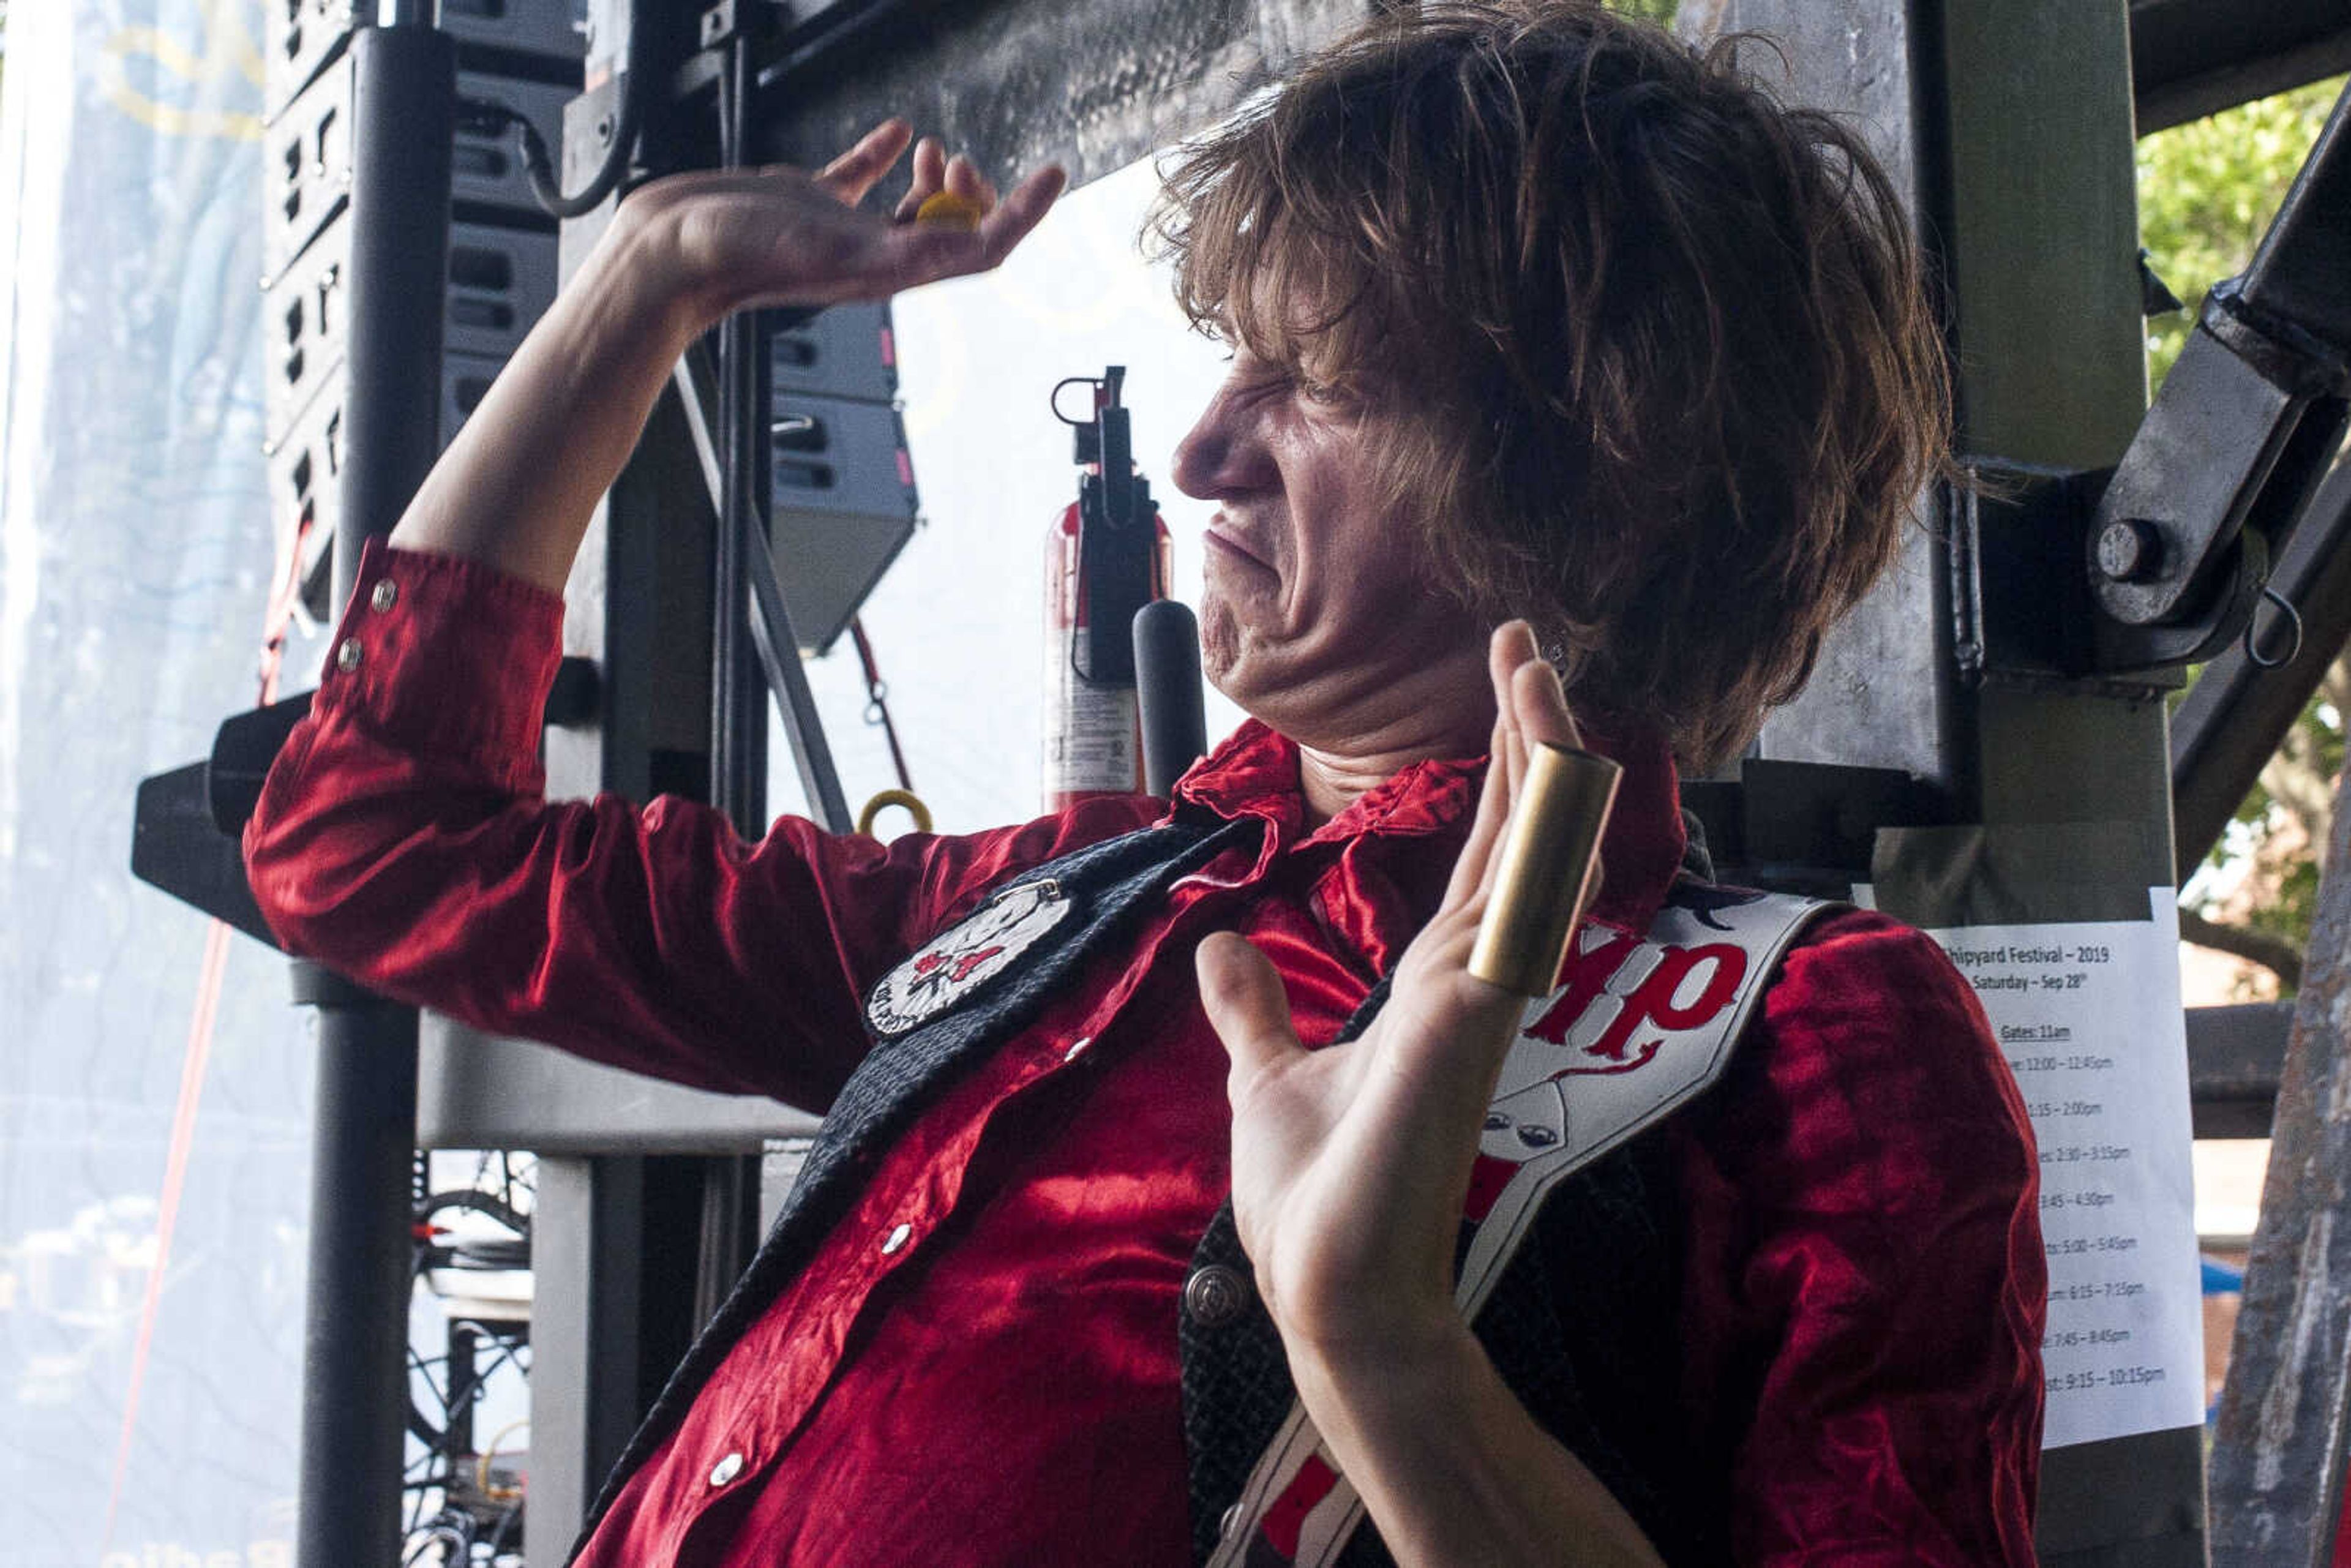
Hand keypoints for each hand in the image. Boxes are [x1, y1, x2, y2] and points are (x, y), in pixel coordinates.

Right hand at [609, 121, 1064, 332]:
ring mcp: (844, 228)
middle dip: (976, 192)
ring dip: (939, 177)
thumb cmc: (743, 258)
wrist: (672, 252)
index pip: (981, 248)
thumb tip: (974, 247)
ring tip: (938, 147)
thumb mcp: (836, 252)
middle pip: (955, 228)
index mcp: (891, 270)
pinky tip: (897, 131)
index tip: (1054, 174)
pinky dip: (885, 152)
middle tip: (965, 157)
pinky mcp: (810, 201)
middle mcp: (875, 252)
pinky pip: (861, 176)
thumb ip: (907, 252)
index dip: (1024, 214)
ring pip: (915, 207)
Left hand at [1197, 622, 1587, 1361]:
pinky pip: (1516, 911)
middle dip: (1530, 736)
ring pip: (1531, 857)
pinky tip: (1549, 774)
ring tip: (1537, 675)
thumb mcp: (1270, 1074)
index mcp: (1436, 982)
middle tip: (1525, 641)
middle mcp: (1472, 979)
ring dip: (1540, 764)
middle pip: (1521, 834)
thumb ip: (1258, 1008)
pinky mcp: (1467, 1024)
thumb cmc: (1319, 1200)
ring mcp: (1480, 1000)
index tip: (1505, 685)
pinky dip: (1536, 842)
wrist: (1326, 1287)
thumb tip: (1224, 948)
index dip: (1501, 771)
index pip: (1487, 852)